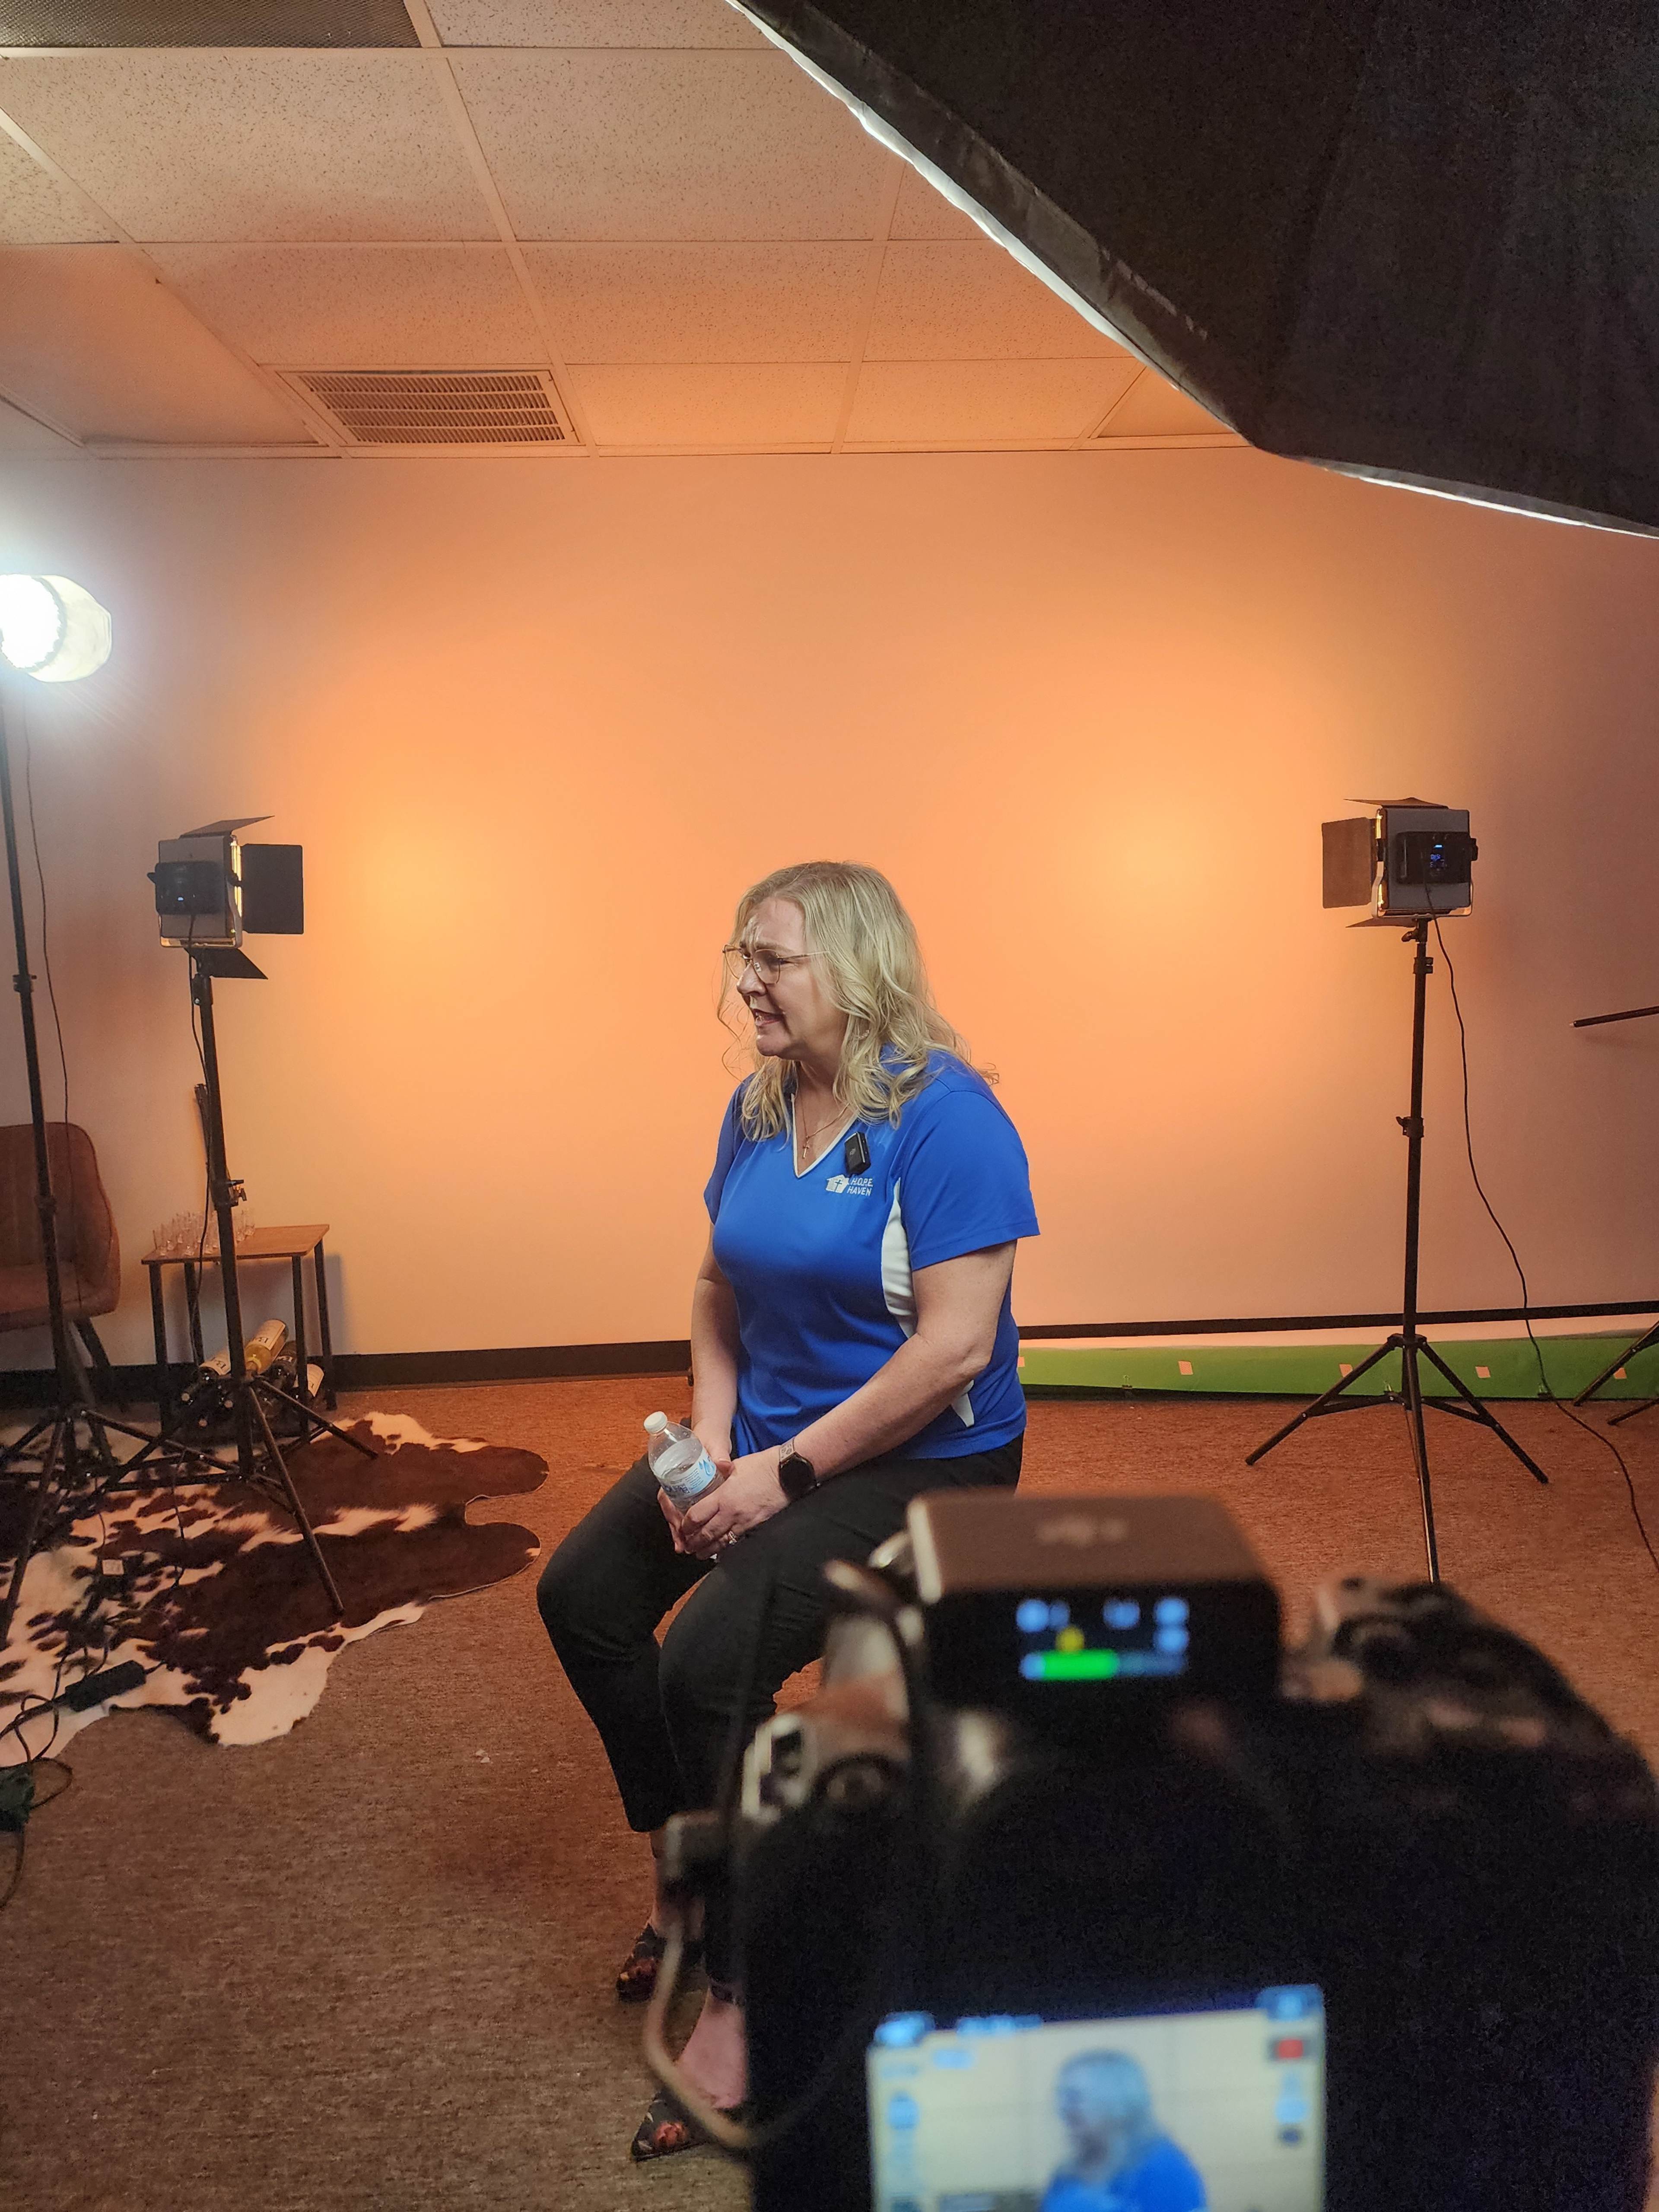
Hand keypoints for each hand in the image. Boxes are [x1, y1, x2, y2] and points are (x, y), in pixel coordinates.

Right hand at [655, 1425, 731, 1546]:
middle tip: (683, 1547)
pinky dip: (690, 1525)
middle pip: (671, 1511)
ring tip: (687, 1548)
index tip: (681, 1528)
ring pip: (677, 1514)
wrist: (710, 1433)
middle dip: (677, 1530)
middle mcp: (675, 1483)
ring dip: (681, 1531)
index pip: (667, 1498)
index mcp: (675, 1472)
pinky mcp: (692, 1493)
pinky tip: (695, 1537)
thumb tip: (724, 1465)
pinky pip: (686, 1512)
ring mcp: (683, 1489)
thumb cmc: (708, 1438)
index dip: (672, 1515)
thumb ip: (718, 1454)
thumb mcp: (713, 1445)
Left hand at [678, 1449, 788, 1559]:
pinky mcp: (757, 1526)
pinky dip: (728, 1547)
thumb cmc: (761, 1465)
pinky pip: (738, 1541)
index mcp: (723, 1496)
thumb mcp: (735, 1467)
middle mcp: (731, 1512)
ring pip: (722, 1541)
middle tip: (688, 1547)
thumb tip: (711, 1478)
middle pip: (707, 1533)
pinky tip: (722, 1551)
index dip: (687, 1525)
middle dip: (695, 1543)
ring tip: (700, 1554)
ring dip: (709, 1550)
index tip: (683, 1528)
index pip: (697, 1515)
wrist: (787, 1473)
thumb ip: (720, 1476)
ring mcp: (745, 1522)